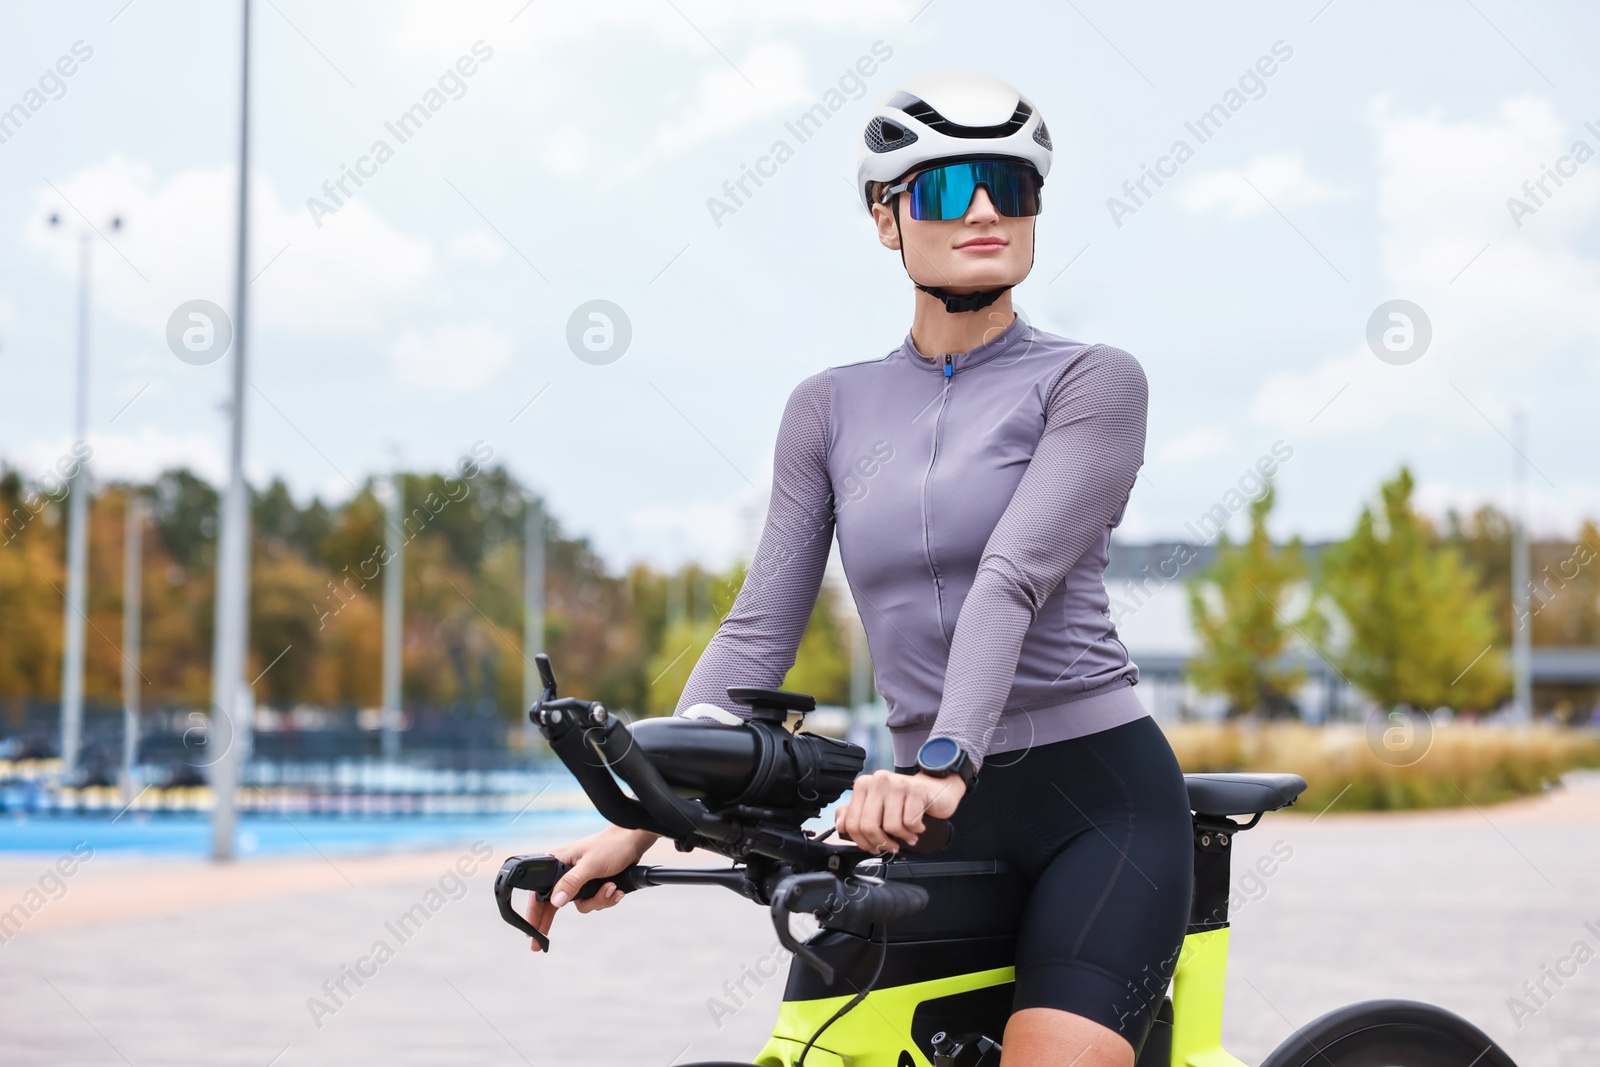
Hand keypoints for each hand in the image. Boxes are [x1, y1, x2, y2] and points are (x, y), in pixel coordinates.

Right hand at [524, 825, 657, 951]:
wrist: (634, 842)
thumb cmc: (610, 846)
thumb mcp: (590, 865)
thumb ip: (572, 883)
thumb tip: (555, 902)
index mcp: (558, 862)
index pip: (540, 892)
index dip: (533, 913)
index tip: (529, 934)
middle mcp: (565, 872)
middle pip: (554, 903)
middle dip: (552, 921)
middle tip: (539, 944)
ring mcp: (580, 880)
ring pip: (581, 905)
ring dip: (598, 900)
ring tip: (611, 886)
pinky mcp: (593, 885)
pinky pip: (595, 902)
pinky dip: (606, 898)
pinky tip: (616, 889)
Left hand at [835, 770, 965, 854]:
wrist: (934, 790)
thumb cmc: (904, 802)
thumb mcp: (877, 808)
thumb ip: (855, 814)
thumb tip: (840, 825)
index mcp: (863, 785)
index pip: (853, 822)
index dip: (862, 842)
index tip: (873, 847)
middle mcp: (877, 780)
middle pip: (869, 826)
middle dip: (881, 843)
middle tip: (891, 847)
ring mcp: (896, 783)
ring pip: (891, 826)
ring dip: (902, 837)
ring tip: (908, 835)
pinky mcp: (915, 789)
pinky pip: (910, 822)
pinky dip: (915, 830)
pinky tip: (918, 826)